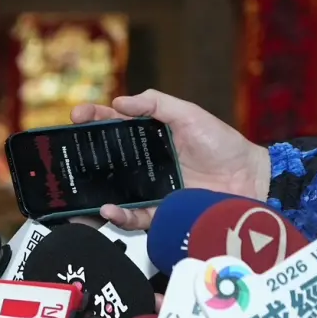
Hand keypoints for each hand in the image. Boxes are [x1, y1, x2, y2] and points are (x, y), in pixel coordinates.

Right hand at [70, 90, 269, 230]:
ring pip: (111, 190)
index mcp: (149, 136)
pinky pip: (132, 216)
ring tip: (77, 185)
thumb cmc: (224, 145)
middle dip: (81, 155)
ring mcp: (148, 188)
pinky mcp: (158, 212)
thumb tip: (119, 101)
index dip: (93, 119)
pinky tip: (109, 209)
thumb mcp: (190, 115)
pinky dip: (118, 215)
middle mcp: (144, 163)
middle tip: (66, 150)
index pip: (113, 125)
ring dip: (91, 190)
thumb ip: (157, 103)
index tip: (78, 115)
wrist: (250, 179)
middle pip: (105, 159)